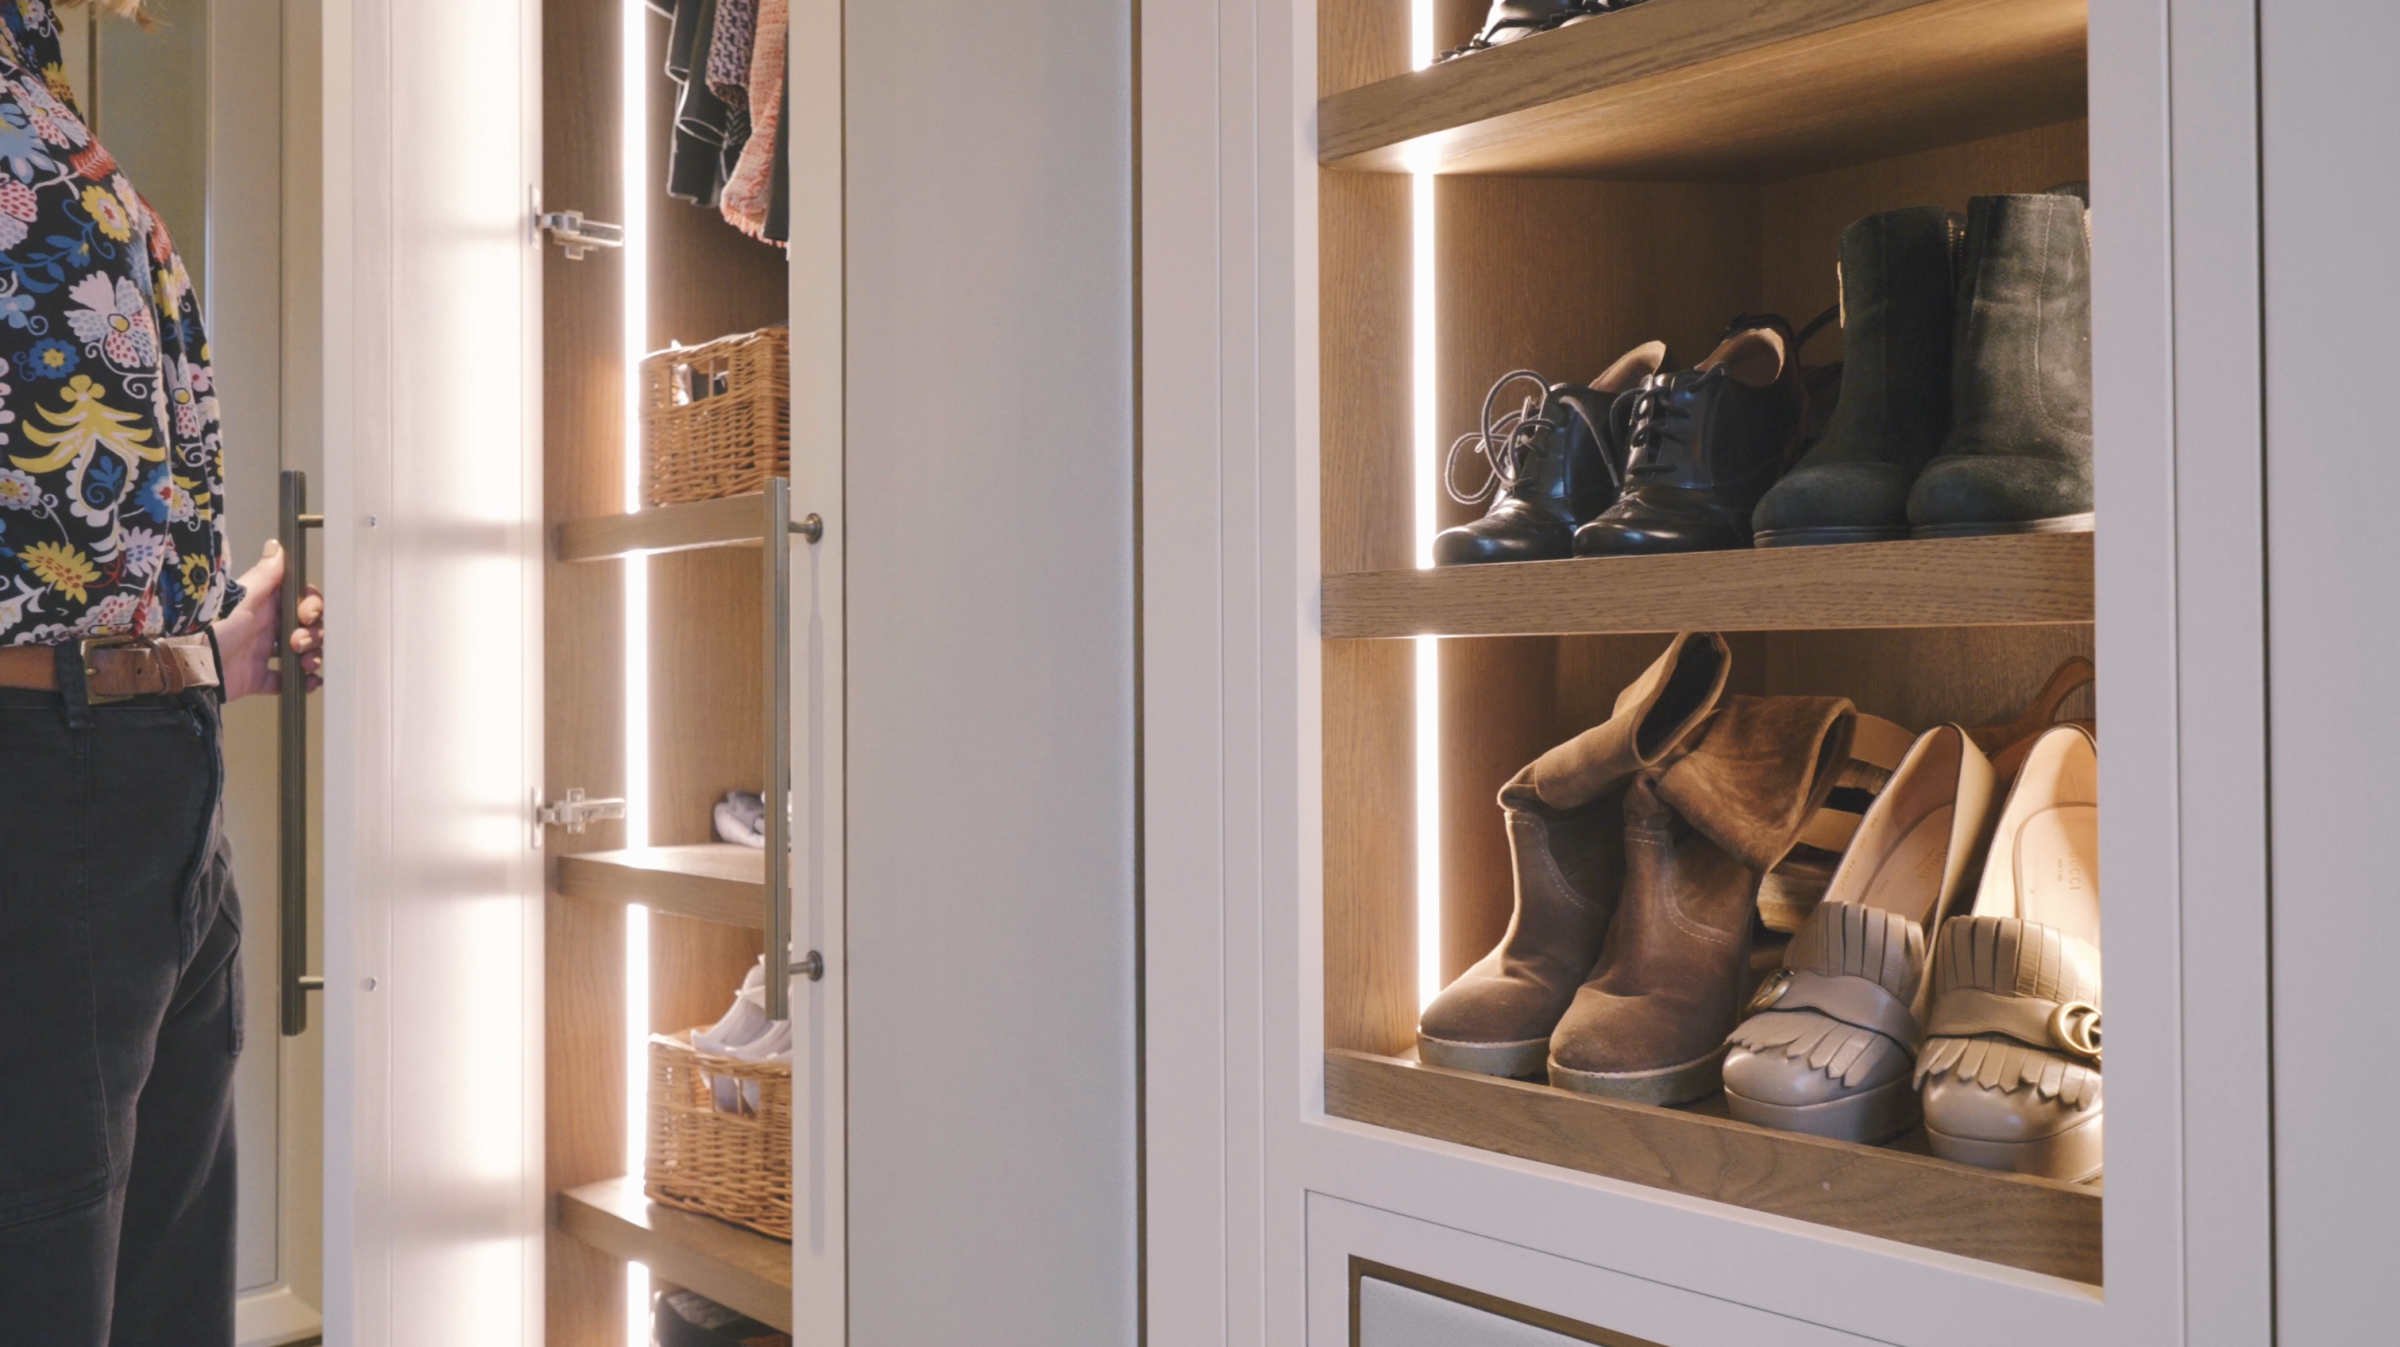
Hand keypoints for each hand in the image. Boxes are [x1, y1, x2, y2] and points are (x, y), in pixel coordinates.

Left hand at [210, 540, 323, 700]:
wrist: (192, 666)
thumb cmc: (215, 629)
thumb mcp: (244, 599)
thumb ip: (265, 575)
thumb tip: (276, 545)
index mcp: (264, 607)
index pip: (300, 601)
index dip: (311, 607)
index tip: (307, 615)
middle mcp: (265, 629)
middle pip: (306, 628)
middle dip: (313, 635)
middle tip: (298, 643)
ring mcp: (261, 654)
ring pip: (301, 653)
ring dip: (311, 657)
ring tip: (305, 664)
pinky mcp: (256, 678)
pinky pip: (285, 681)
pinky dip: (301, 683)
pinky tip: (307, 682)